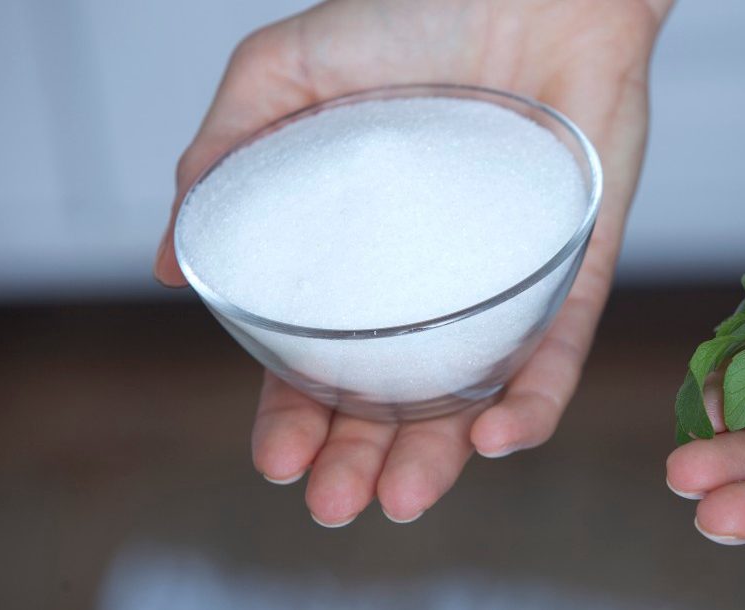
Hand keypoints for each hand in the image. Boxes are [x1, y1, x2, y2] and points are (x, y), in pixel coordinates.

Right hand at [155, 0, 669, 525]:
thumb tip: (165, 261)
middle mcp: (436, 280)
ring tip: (400, 498)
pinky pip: (561, 350)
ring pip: (475, 395)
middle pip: (396, 398)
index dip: (296, 415)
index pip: (324, 359)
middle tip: (335, 503)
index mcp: (365, 255)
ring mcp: (510, 279)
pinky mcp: (578, 265)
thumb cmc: (414, 9)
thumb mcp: (287, 72)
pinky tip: (498, 437)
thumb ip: (226, 158)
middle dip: (361, 459)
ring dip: (439, 458)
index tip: (277, 461)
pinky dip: (534, 402)